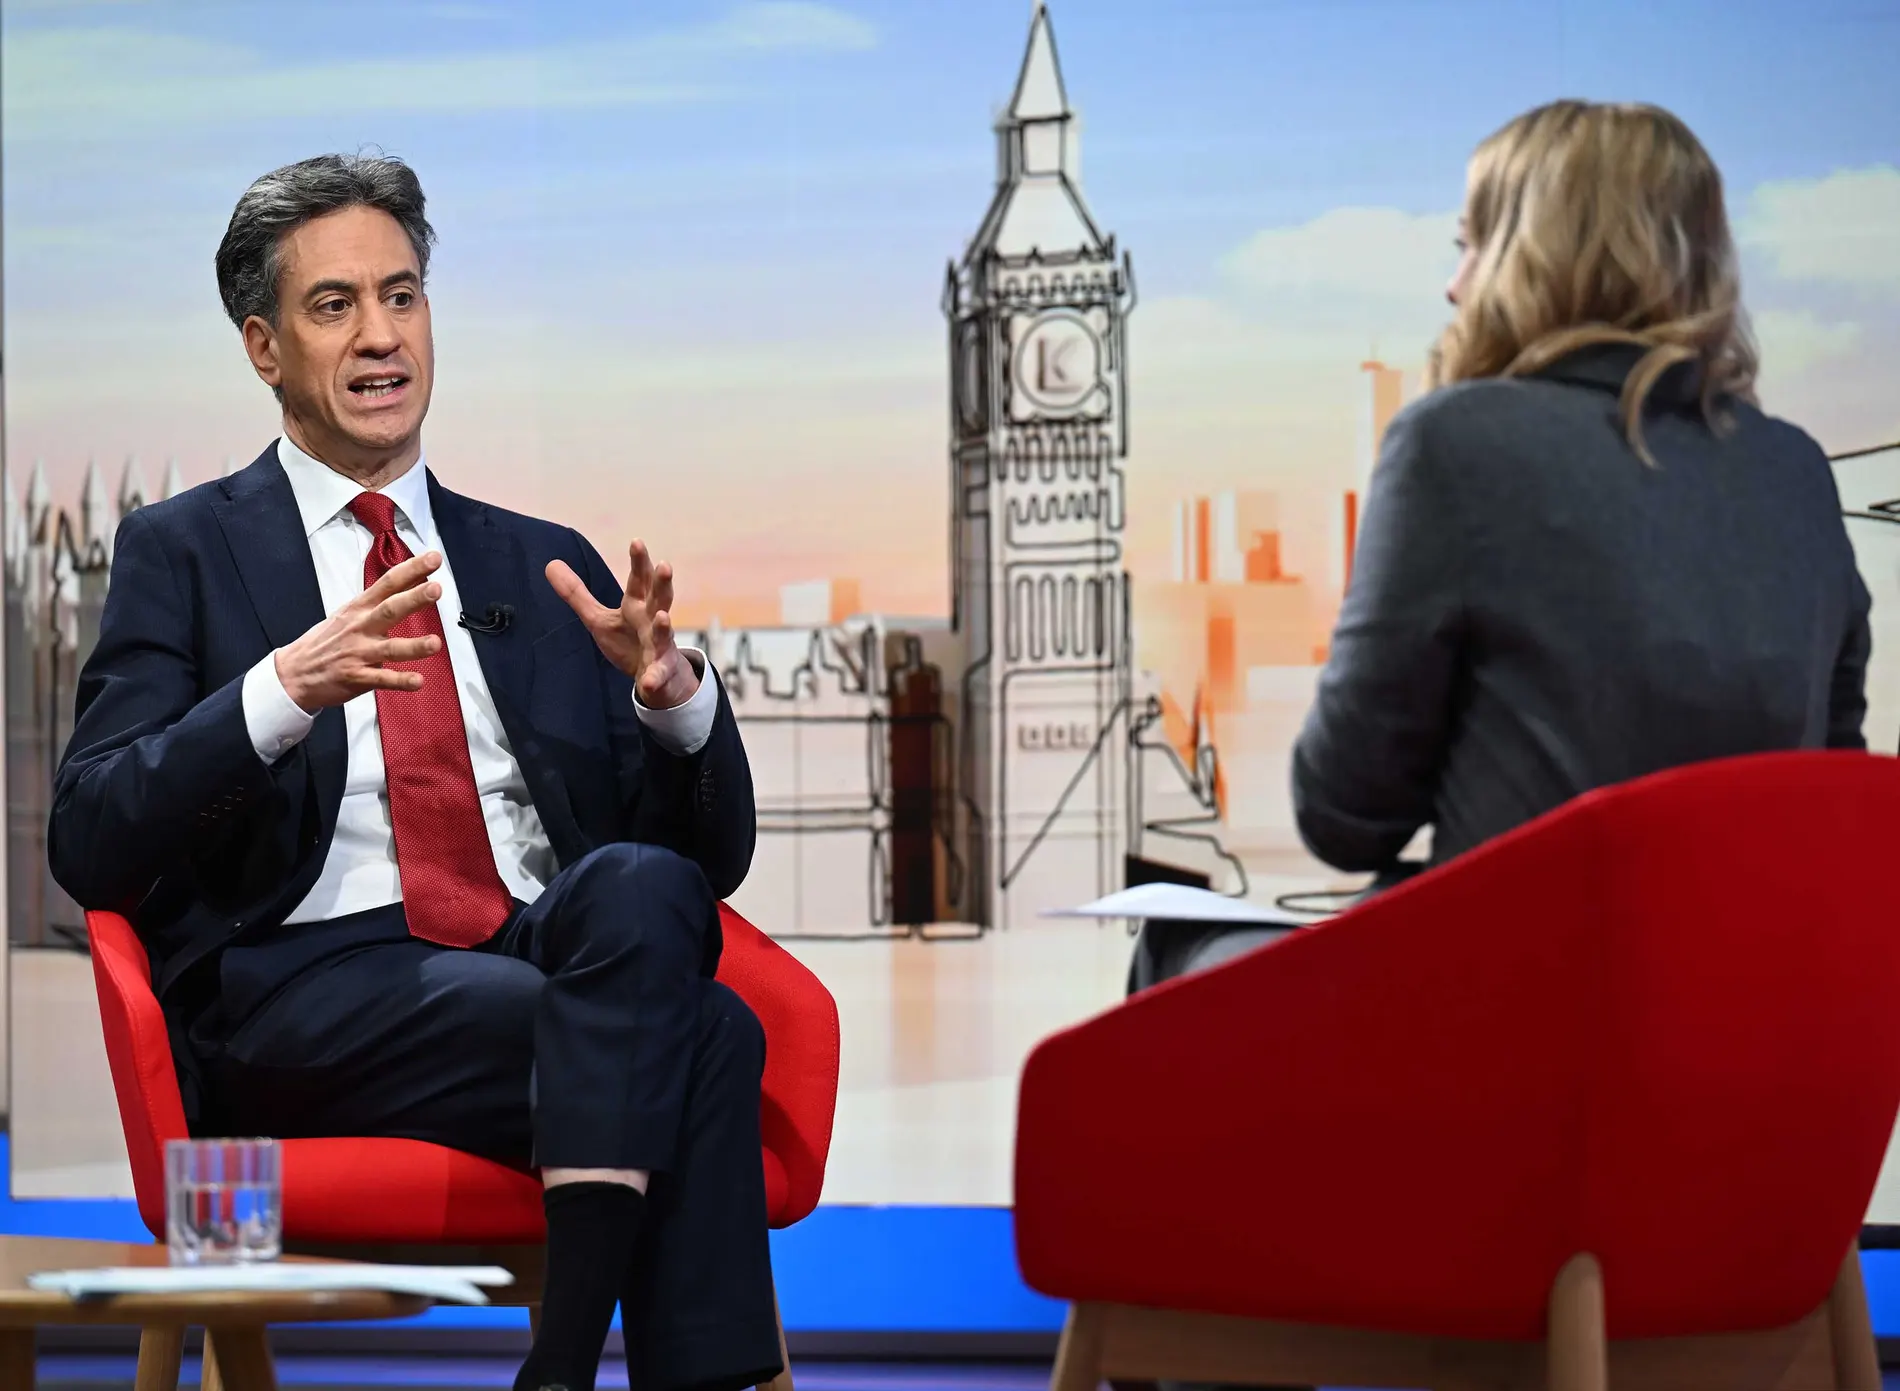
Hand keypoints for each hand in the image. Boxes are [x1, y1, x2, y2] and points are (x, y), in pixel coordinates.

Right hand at [273, 552, 445, 712]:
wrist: (294, 673)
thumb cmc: (325, 642)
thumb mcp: (347, 614)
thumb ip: (377, 603)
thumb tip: (409, 586)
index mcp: (359, 608)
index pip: (388, 583)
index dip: (411, 569)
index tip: (433, 558)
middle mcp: (360, 627)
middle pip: (390, 609)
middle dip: (414, 598)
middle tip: (435, 588)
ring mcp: (358, 653)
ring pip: (390, 648)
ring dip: (413, 646)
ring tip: (435, 643)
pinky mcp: (356, 677)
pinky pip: (382, 679)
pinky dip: (400, 681)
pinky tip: (418, 681)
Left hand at [546, 539, 698, 708]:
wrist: (658, 677)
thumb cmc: (628, 641)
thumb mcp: (598, 618)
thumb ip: (577, 593)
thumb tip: (550, 564)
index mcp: (637, 605)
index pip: (639, 580)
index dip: (639, 562)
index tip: (637, 542)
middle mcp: (652, 621)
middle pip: (660, 598)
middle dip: (662, 583)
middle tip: (664, 566)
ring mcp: (660, 646)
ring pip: (664, 634)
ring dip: (664, 626)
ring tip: (662, 618)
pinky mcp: (660, 671)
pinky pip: (658, 675)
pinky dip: (655, 677)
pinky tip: (649, 683)